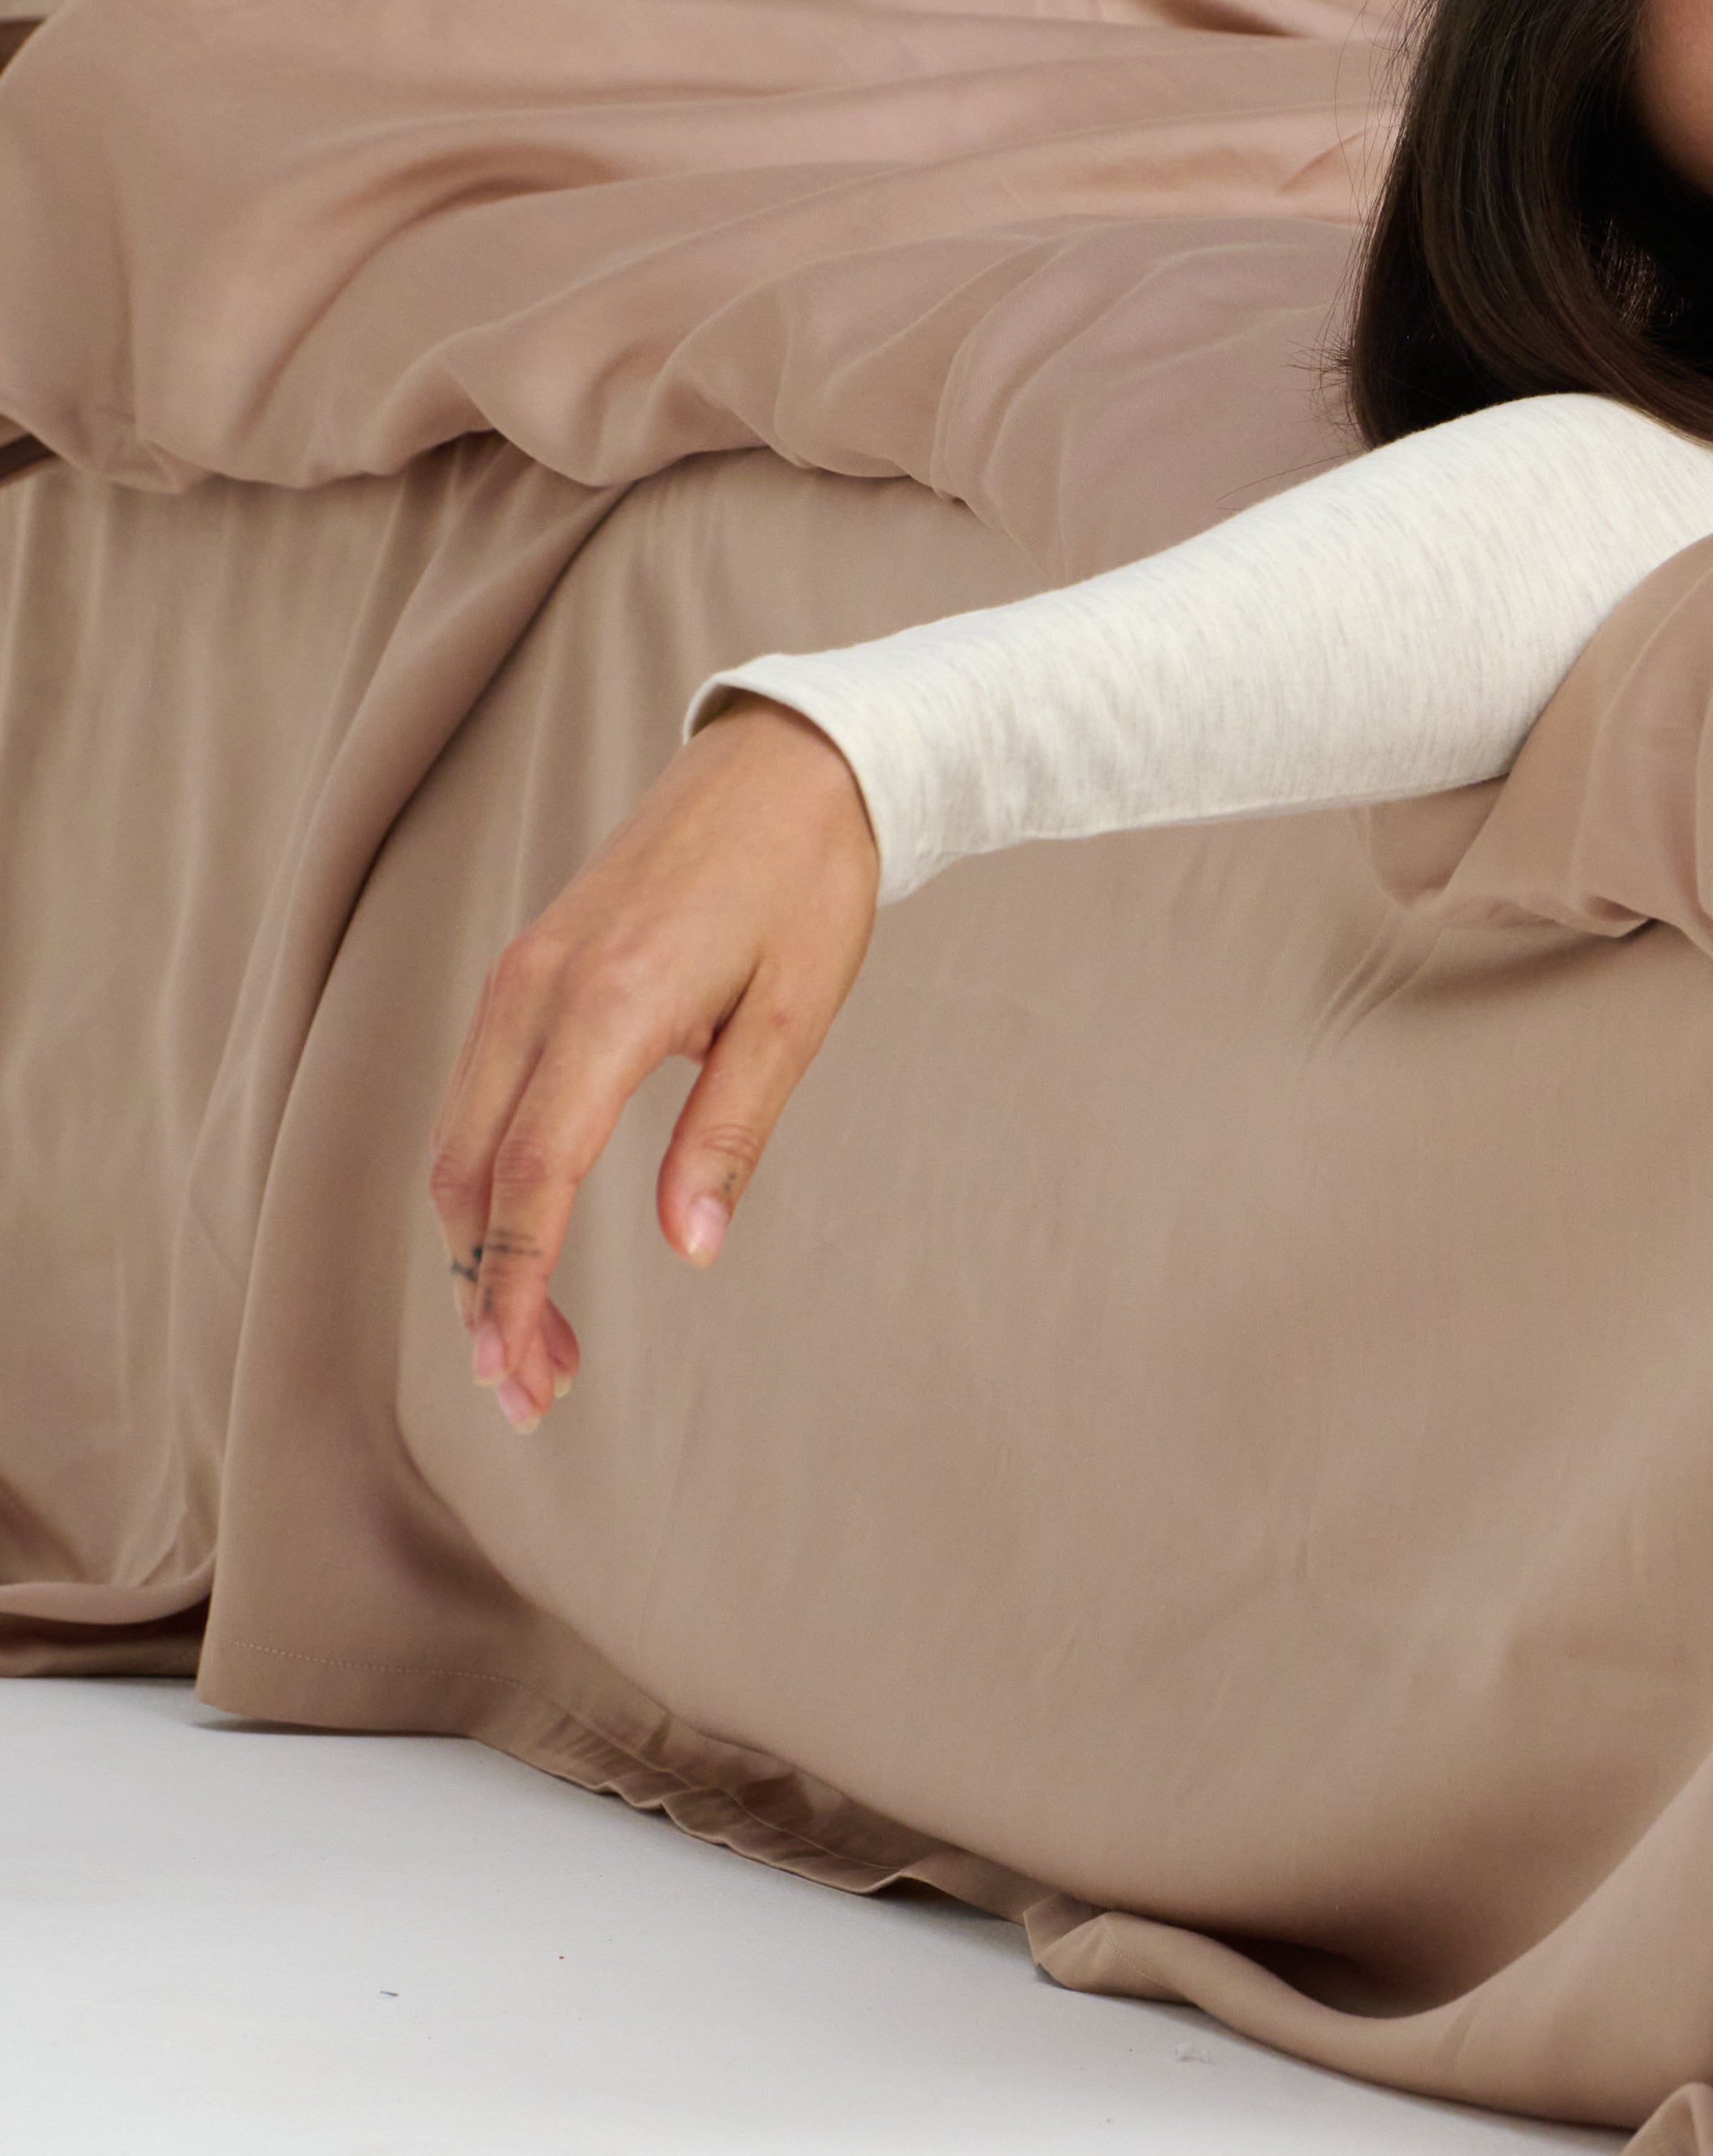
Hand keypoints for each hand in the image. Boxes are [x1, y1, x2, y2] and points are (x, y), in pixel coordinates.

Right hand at [429, 702, 880, 1430]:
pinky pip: (479, 1097)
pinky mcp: (525, 973)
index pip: (531, 1177)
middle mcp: (534, 991)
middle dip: (488, 1291)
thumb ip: (732, 1133)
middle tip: (534, 1393)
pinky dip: (490, 1183)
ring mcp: (518, 978)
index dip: (517, 1285)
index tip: (521, 1374)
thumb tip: (690, 1249)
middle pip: (472, 1174)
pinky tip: (526, 1236)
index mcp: (603, 1005)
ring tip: (537, 1340)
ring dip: (483, 1247)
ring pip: (462, 1141)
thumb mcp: (794, 1013)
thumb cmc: (806, 885)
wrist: (785, 762)